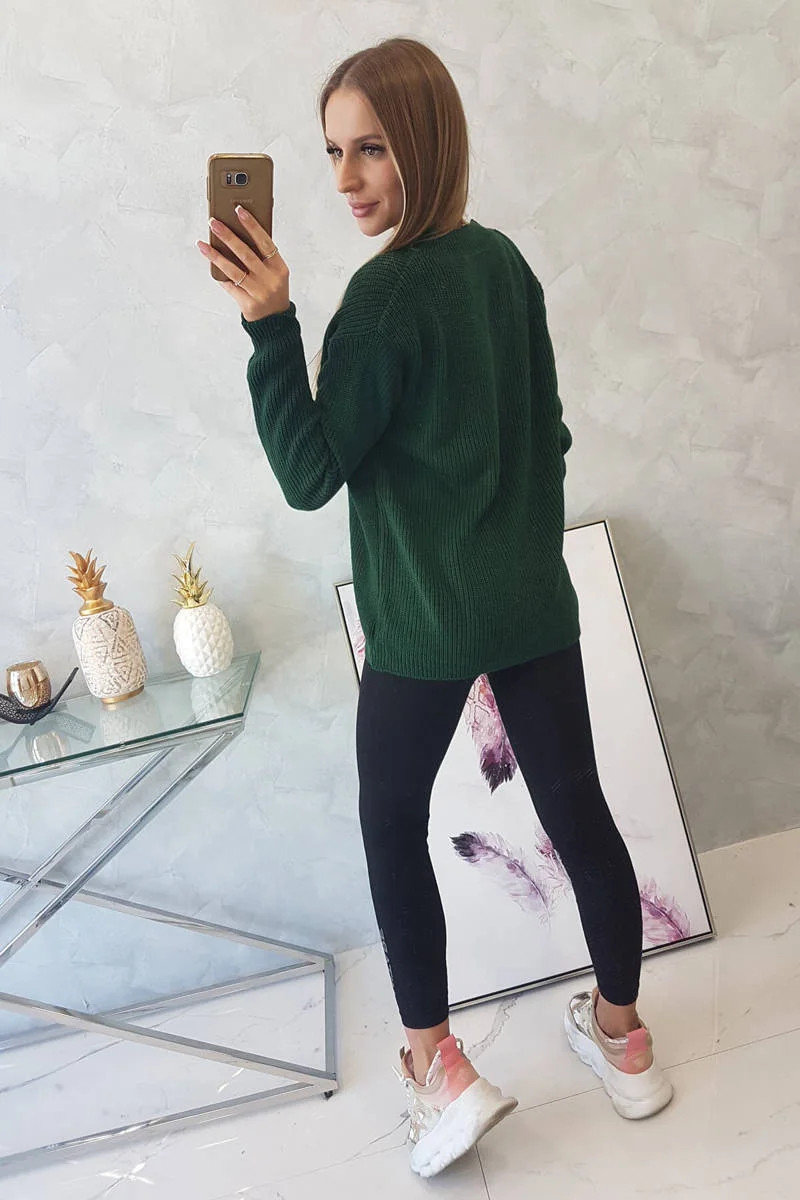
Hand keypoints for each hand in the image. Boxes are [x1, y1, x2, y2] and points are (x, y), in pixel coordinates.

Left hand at [197, 206, 289, 321]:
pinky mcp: (247, 303)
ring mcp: (258, 292)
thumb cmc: (273, 291)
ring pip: (233, 270)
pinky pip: (229, 285)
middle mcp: (270, 280)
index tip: (239, 211)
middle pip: (246, 254)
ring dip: (216, 255)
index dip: (252, 226)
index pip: (265, 242)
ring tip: (203, 243)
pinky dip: (219, 274)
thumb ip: (263, 257)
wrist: (276, 322)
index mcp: (279, 268)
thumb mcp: (275, 273)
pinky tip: (209, 263)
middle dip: (228, 236)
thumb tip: (238, 234)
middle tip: (214, 222)